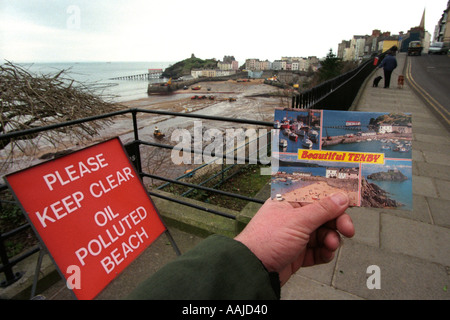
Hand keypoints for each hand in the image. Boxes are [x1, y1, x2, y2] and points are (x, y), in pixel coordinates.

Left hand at [235, 192, 354, 285]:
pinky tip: (324, 254)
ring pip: (323, 234)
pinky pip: (318, 250)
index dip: (335, 200)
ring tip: (330, 245)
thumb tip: (340, 197)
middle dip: (336, 223)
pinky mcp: (298, 252)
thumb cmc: (265, 240)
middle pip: (323, 216)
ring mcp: (295, 235)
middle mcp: (292, 217)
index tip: (350, 204)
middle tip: (347, 229)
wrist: (254, 270)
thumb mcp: (298, 221)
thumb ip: (322, 209)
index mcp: (289, 202)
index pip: (317, 196)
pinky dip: (324, 252)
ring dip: (331, 239)